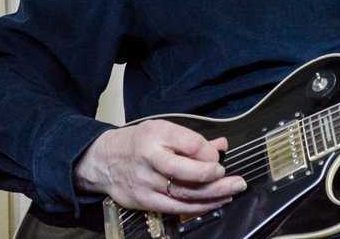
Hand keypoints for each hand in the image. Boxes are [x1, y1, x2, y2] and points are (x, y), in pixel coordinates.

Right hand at [74, 119, 245, 214]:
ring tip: (233, 191)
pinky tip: (215, 202)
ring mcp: (146, 183)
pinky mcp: (144, 201)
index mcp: (157, 135)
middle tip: (237, 180)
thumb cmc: (138, 142)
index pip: (191, 144)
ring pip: (184, 193)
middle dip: (216, 178)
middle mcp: (150, 159)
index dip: (209, 153)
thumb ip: (192, 140)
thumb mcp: (163, 130)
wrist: (102, 160)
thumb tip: (222, 144)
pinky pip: (175, 207)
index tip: (219, 156)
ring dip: (213, 195)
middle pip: (187, 173)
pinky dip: (198, 207)